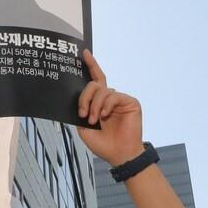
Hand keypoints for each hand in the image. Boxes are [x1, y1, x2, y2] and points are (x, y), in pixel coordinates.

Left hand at [75, 50, 143, 166]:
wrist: (119, 155)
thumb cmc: (103, 144)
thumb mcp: (83, 128)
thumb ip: (81, 111)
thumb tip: (77, 99)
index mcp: (99, 103)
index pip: (94, 81)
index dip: (90, 66)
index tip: (84, 53)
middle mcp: (109, 99)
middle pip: (94, 84)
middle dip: (85, 97)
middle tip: (83, 113)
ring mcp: (120, 100)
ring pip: (102, 91)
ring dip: (94, 105)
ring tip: (93, 120)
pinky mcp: (130, 102)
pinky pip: (113, 96)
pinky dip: (106, 105)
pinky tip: (105, 115)